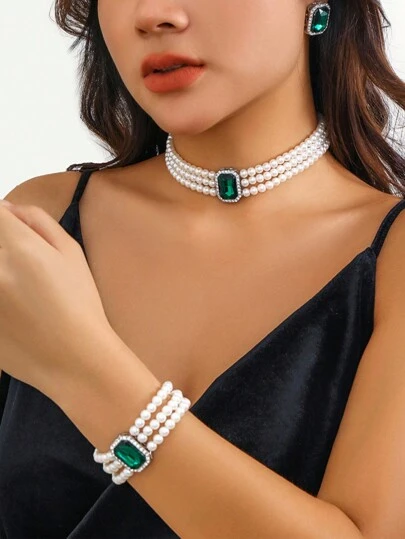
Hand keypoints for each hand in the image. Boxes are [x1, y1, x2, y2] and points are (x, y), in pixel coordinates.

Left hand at [0, 200, 114, 396]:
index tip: (9, 229)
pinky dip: (1, 298)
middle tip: (22, 268)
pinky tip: (15, 309)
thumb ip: (40, 222)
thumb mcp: (73, 255)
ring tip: (19, 288)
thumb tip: (11, 209)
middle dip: (3, 248)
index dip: (4, 219)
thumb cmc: (81, 306)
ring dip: (2, 273)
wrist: (75, 360)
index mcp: (21, 249)